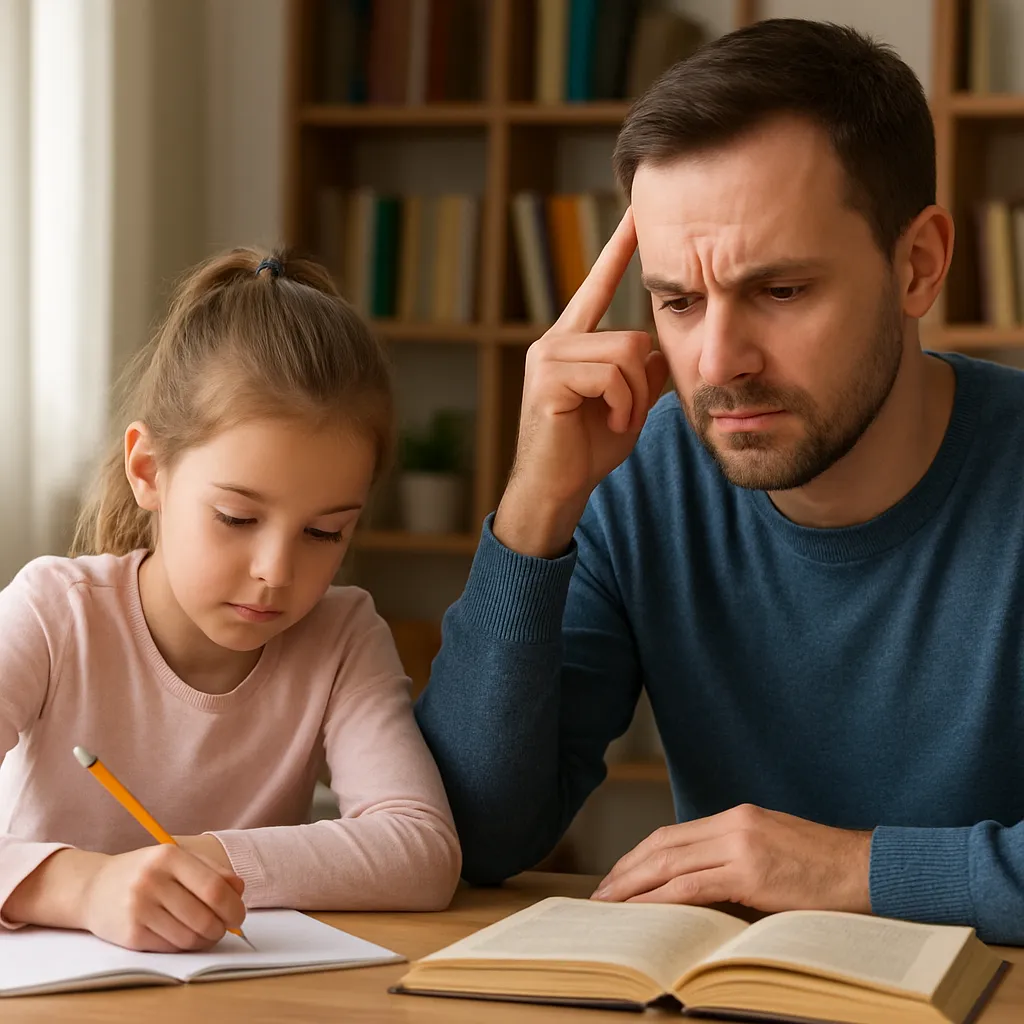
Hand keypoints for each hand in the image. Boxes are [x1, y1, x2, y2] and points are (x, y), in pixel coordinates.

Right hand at [80, 844, 245, 951]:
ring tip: (206, 933)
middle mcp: (152, 880)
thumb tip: (240, 890)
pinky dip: (184, 946)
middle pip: (204, 916)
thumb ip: (212, 870)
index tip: (239, 915)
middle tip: (225, 928)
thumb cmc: (145, 872)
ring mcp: (139, 908)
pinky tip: (183, 936)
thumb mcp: (177, 859)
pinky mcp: (130, 934)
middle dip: (222, 927)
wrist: (93, 888)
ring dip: (205, 939)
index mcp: (169, 856)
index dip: (233, 906)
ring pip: (189, 936)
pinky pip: (170, 947)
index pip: (214, 888)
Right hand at [494, 208, 669, 556]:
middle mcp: (555, 341)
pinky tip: (607, 424)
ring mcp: (548, 356)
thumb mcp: (627, 406)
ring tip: (614, 421)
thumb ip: (642, 373)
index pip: (599, 285)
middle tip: (625, 415)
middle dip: (643, 383)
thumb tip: (659, 347)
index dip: (618, 248)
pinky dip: (621, 405)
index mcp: (573, 342)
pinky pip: (611, 374)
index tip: (638, 211)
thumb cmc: (587, 451)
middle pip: (632, 335)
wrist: (557, 491)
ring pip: (626, 354)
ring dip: (633, 398)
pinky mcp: (549, 378)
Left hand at [591, 804, 871, 913]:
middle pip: (663, 845)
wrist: (869, 868)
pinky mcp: (751, 873)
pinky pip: (692, 885)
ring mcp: (741, 846)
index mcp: (736, 817)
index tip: (618, 876)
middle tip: (601, 894)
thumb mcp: (773, 849)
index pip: (672, 834)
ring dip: (634, 885)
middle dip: (627, 871)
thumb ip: (736, 855)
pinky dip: (661, 898)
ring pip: (670, 863)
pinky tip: (642, 910)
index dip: (639, 856)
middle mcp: (733, 824)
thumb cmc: (826, 868)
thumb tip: (699, 882)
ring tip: (610, 905)